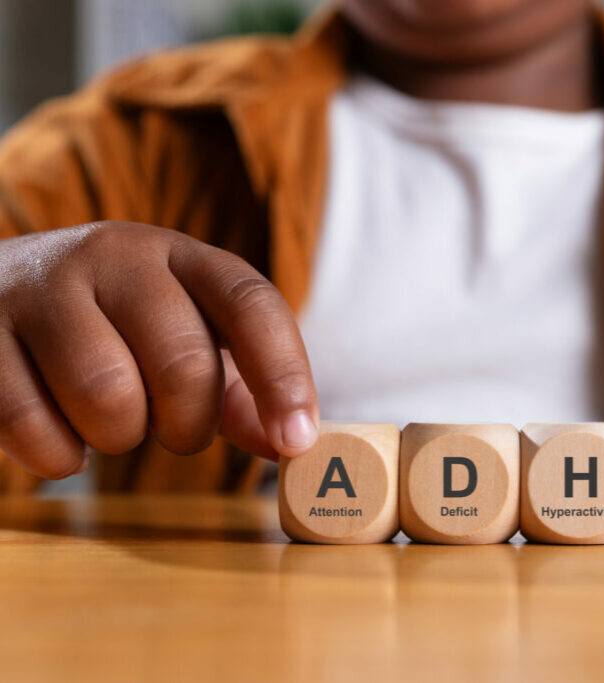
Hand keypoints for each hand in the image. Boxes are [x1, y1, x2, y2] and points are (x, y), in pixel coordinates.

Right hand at [0, 222, 318, 478]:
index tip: (297, 439)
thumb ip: (244, 393)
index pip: (252, 304)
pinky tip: (58, 430)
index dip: (283, 375)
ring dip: (119, 438)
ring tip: (109, 420)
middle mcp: (116, 256)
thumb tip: (293, 442)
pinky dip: (57, 454)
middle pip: (184, 363)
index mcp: (183, 257)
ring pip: (107, 396)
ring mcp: (41, 287)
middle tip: (170, 429)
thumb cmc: (117, 331)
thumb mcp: (189, 341)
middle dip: (187, 424)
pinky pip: (30, 424)